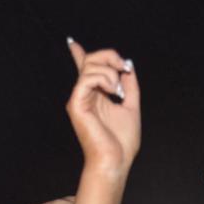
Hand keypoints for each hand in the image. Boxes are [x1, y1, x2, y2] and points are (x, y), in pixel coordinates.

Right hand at [65, 41, 139, 174]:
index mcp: (95, 96)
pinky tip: (112, 91)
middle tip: (124, 69)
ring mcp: (78, 99)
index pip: (84, 70)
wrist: (116, 160)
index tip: (72, 43)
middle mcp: (84, 95)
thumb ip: (130, 86)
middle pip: (91, 60)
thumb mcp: (131, 107)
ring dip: (110, 72)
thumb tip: (128, 67)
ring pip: (90, 66)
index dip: (79, 54)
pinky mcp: (76, 104)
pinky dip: (104, 79)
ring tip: (118, 90)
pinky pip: (87, 78)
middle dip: (110, 57)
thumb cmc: (122, 142)